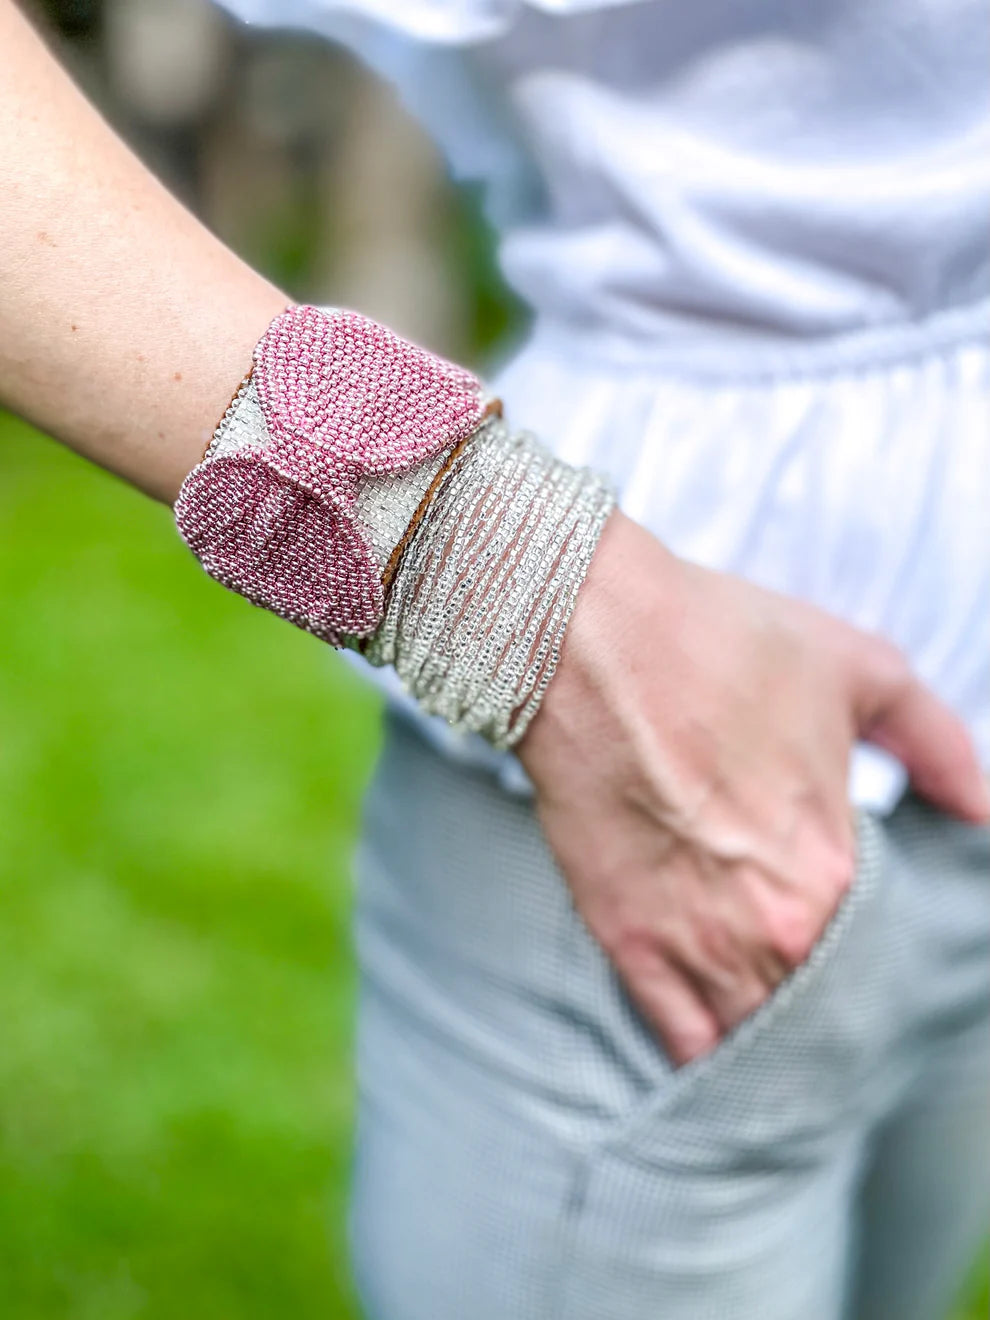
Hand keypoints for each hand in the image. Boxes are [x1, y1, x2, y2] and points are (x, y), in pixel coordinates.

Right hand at [518, 513, 988, 1065]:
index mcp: (834, 871)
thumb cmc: (719, 644)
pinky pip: (679, 1036)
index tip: (859, 927)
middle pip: (820, 1005)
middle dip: (828, 997)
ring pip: (755, 1032)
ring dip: (772, 1030)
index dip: (876, 946)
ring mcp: (693, 945)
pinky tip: (722, 1042)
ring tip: (780, 1019)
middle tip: (818, 969)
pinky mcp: (625, 942)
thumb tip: (981, 809)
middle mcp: (771, 930)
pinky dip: (707, 1048)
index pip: (881, 955)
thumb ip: (938, 744)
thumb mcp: (860, 670)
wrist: (586, 641)